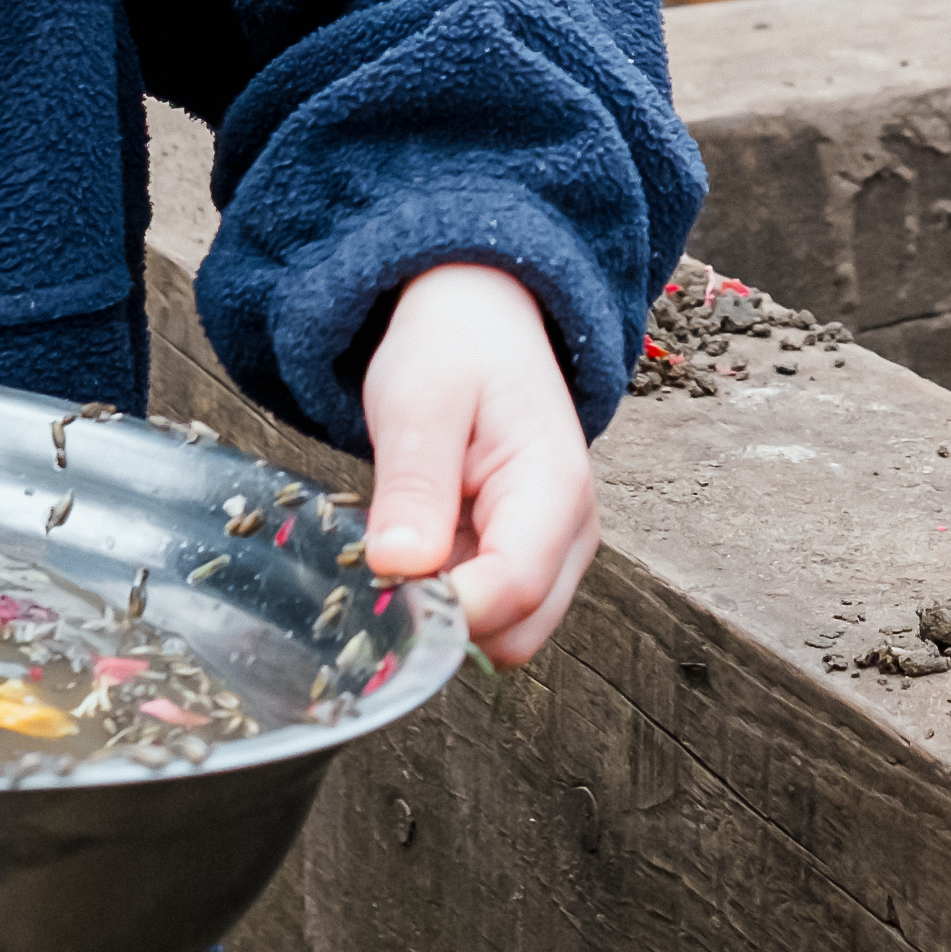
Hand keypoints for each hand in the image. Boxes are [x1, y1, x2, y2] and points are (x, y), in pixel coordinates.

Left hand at [358, 261, 599, 664]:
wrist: (480, 317)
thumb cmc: (452, 349)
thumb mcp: (417, 401)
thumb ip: (413, 486)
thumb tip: (398, 568)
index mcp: (554, 487)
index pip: (511, 592)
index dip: (441, 609)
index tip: (379, 583)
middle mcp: (571, 532)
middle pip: (516, 634)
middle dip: (445, 621)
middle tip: (386, 561)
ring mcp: (555, 550)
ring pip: (503, 633)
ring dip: (445, 610)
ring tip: (407, 538)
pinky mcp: (530, 556)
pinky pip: (490, 612)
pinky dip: (447, 597)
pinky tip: (420, 543)